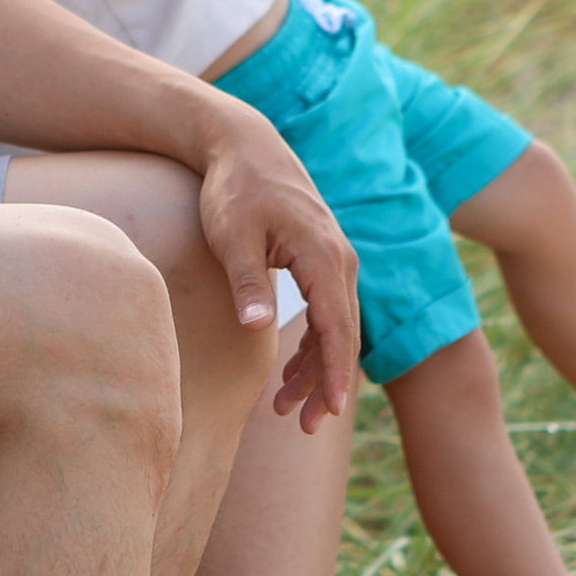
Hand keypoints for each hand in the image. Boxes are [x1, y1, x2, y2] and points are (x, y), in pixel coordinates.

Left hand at [192, 103, 359, 427]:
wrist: (245, 146)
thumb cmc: (235, 189)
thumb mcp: (233, 235)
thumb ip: (247, 282)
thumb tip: (258, 327)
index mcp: (323, 256)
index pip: (336, 326)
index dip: (333, 372)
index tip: (327, 411)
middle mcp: (340, 260)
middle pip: (342, 334)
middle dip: (325, 384)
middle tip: (304, 429)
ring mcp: (334, 260)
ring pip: (335, 327)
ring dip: (315, 369)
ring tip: (287, 412)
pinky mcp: (320, 261)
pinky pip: (325, 312)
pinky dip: (311, 345)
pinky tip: (289, 374)